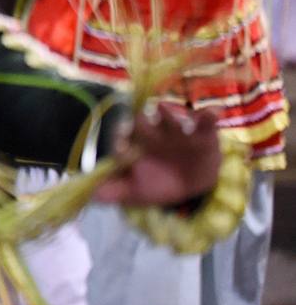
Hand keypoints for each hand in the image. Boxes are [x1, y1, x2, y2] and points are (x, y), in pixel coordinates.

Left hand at [95, 105, 221, 206]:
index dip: (120, 142)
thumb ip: (115, 192)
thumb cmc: (157, 183)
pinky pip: (204, 122)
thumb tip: (92, 196)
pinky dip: (208, 117)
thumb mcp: (136, 191)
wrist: (191, 184)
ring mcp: (175, 131)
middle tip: (139, 122)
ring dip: (166, 113)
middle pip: (141, 123)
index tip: (121, 150)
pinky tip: (211, 113)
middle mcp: (151, 133)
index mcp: (134, 144)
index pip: (121, 138)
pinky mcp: (201, 133)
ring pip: (169, 118)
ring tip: (163, 108)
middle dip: (139, 123)